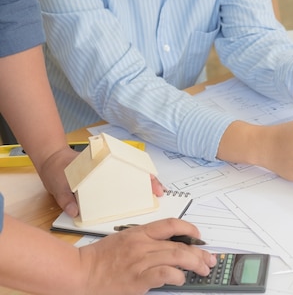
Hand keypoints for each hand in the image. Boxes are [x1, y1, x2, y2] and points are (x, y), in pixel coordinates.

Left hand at [38, 148, 165, 217]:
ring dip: (145, 183)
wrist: (52, 161)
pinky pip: (124, 181)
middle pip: (136, 168)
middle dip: (150, 179)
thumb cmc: (58, 170)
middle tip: (159, 192)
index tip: (151, 179)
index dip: (142, 171)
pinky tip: (141, 197)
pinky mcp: (106, 179)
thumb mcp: (58, 184)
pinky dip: (134, 187)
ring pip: (133, 173)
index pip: (127, 164)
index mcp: (101, 163)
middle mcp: (109, 164)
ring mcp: (109, 170)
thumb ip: (65, 198)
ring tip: (156, 195)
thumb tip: (75, 211)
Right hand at [78, 219, 215, 294]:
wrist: (79, 272)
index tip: (198, 236)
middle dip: (199, 253)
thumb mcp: (123, 240)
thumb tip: (169, 247)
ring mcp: (141, 261)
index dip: (189, 228)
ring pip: (178, 257)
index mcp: (139, 233)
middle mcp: (143, 244)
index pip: (171, 224)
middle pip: (180, 244)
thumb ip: (145, 241)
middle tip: (209, 259)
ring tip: (203, 269)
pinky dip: (177, 276)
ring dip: (195, 264)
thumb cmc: (99, 259)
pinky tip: (181, 279)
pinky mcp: (139, 278)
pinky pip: (166, 273)